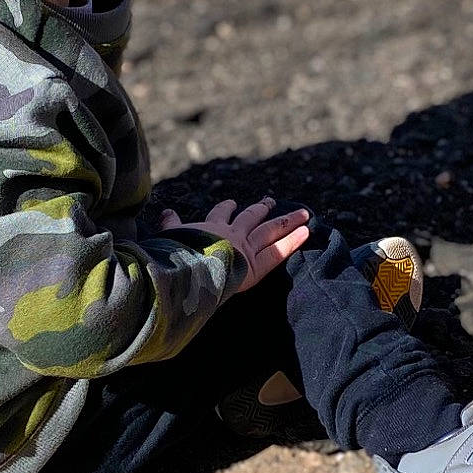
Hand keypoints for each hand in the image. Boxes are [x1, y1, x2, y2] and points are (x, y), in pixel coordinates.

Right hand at [158, 195, 310, 291]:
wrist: (189, 271)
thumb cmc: (176, 257)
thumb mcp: (168, 237)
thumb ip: (169, 226)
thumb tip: (165, 211)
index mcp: (209, 229)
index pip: (219, 216)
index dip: (225, 209)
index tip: (230, 204)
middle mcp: (230, 233)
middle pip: (250, 217)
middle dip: (261, 209)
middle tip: (271, 201)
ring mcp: (246, 246)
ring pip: (271, 230)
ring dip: (287, 220)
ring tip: (303, 213)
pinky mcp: (256, 264)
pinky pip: (278, 251)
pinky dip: (293, 241)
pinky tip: (306, 232)